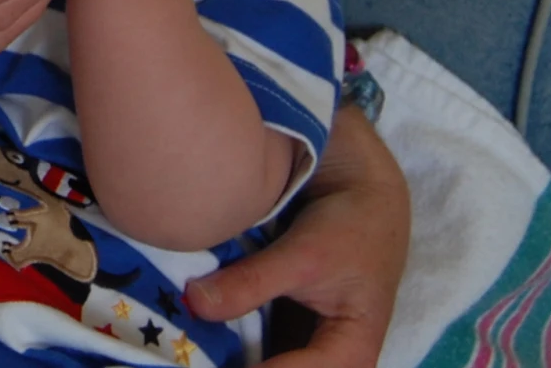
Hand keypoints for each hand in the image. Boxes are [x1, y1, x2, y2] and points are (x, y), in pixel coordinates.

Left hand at [182, 109, 408, 367]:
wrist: (367, 199)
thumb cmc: (349, 228)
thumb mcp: (303, 254)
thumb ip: (252, 281)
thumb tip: (194, 302)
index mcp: (349, 356)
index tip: (197, 363)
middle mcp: (329, 362)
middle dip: (233, 364)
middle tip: (183, 355)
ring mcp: (303, 348)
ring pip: (261, 363)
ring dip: (226, 356)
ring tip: (184, 348)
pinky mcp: (285, 330)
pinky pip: (253, 348)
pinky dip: (226, 344)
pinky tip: (193, 337)